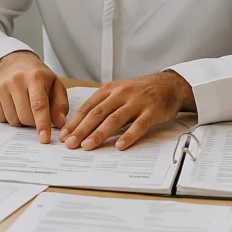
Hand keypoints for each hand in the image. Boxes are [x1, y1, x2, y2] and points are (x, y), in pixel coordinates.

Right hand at [0, 51, 68, 143]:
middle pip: (25, 117)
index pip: (39, 105)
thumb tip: (60, 124)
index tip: (44, 139)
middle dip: (33, 123)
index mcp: (36, 77)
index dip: (42, 124)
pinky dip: (10, 117)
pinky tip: (13, 105)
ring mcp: (1, 86)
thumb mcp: (54, 84)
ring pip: (13, 120)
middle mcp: (16, 80)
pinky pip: (1, 118)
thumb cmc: (37, 75)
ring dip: (21, 121)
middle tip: (37, 114)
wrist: (13, 60)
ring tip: (25, 106)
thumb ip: (60, 104)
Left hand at [60, 71, 194, 151]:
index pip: (88, 107)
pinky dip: (128, 136)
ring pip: (115, 119)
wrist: (168, 85)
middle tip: (70, 144)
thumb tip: (81, 125)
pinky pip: (138, 125)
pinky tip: (120, 146)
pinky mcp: (151, 111)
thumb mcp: (118, 91)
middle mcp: (121, 94)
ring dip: (100, 133)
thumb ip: (102, 105)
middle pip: (97, 113)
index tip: (64, 135)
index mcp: (110, 89)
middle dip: (82, 129)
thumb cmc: (139, 91)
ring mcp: (136, 102)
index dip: (75, 122)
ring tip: (88, 146)